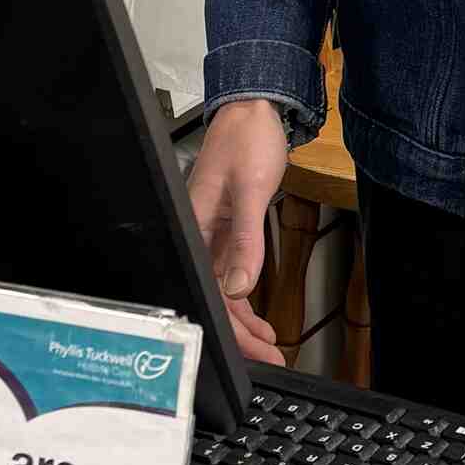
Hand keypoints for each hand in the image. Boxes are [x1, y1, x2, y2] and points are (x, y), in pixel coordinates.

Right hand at [187, 100, 291, 367]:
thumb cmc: (246, 139)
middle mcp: (199, 233)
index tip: (253, 351)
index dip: (231, 326)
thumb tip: (240, 287)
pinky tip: (258, 312)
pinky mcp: (226, 227)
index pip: (208, 289)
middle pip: (215, 295)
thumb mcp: (250, 189)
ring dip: (245, 318)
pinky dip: (245, 294)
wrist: (254, 106)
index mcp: (195, 226)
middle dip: (241, 332)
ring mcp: (212, 231)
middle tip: (270, 358)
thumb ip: (245, 240)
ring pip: (224, 287)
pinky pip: (232, 270)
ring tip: (269, 346)